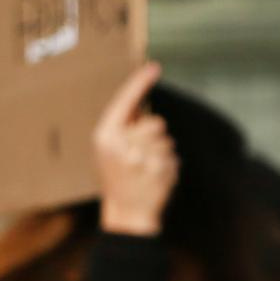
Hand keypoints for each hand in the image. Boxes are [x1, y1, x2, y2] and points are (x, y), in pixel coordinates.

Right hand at [93, 63, 174, 235]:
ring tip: (147, 168)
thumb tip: (139, 102)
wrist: (127, 213)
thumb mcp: (107, 149)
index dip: (140, 83)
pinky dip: (169, 166)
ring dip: (162, 152)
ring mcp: (142, 159)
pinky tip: (156, 178)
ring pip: (167, 140)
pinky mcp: (161, 172)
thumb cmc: (116, 176)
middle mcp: (122, 145)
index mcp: (105, 135)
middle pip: (154, 123)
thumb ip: (121, 127)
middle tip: (141, 154)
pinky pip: (174, 157)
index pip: (125, 102)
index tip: (154, 67)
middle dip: (153, 135)